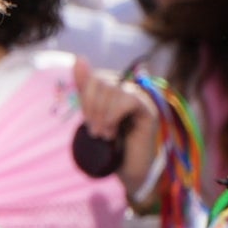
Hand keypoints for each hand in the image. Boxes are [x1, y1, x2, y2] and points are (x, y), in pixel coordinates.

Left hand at [71, 58, 160, 203]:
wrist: (126, 169)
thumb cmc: (108, 143)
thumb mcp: (91, 114)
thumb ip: (85, 87)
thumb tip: (79, 58)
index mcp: (113, 88)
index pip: (94, 78)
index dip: (86, 98)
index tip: (86, 121)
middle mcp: (128, 89)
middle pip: (102, 82)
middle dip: (92, 108)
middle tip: (94, 130)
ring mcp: (140, 98)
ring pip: (114, 90)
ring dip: (102, 115)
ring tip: (103, 133)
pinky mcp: (149, 110)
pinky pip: (129, 99)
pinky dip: (114, 115)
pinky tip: (113, 131)